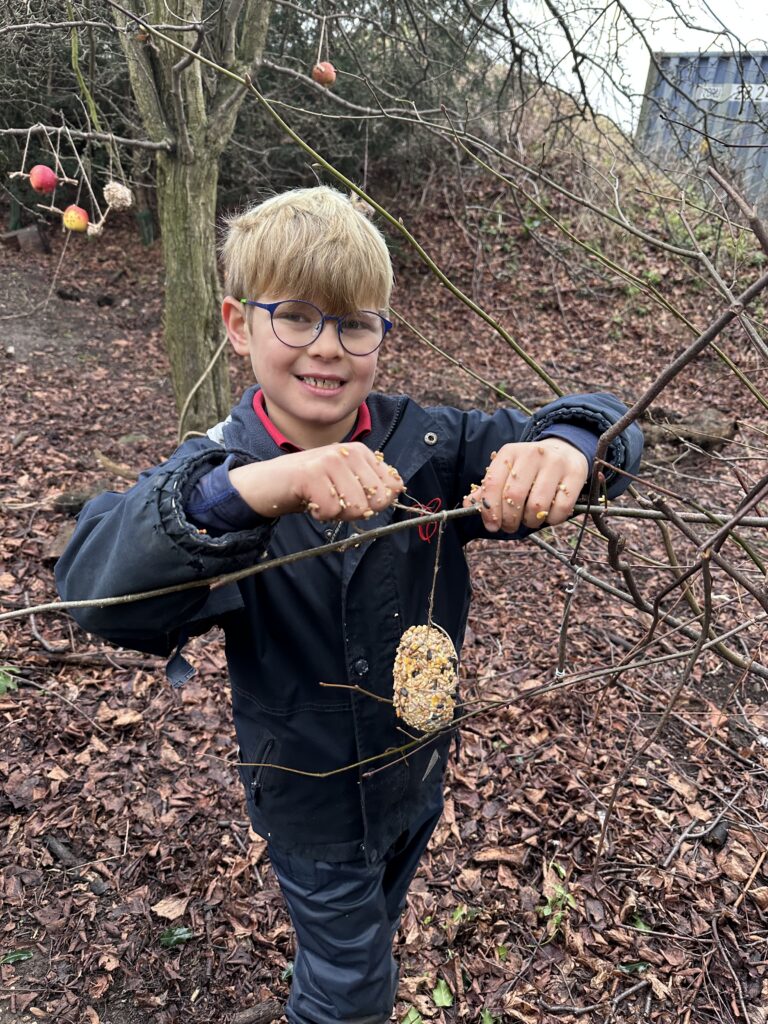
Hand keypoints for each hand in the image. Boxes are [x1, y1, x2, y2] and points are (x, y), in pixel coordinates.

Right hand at [229, 442, 403, 521]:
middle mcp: (349, 451)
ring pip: (357, 507)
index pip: (393, 487)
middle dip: (357, 511)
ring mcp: (330, 460)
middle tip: (333, 500)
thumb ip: (371, 486)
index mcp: (361, 452)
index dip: (375, 503)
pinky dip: (320, 514)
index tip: (352, 497)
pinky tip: (308, 500)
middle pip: (378, 500)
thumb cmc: (308, 487)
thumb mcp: (344, 482)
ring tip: (320, 499)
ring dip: (337, 513)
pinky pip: (332, 510)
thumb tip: (396, 493)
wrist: (266, 483)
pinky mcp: (311, 474)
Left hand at [463, 438, 588, 532]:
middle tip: (510, 526)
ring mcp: (555, 463)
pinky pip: (561, 509)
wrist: (565, 449)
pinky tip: (548, 516)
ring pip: (537, 506)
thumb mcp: (507, 471)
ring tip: (529, 520)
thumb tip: (468, 506)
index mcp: (510, 453)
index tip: (491, 526)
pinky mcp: (575, 474)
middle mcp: (532, 454)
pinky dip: (552, 520)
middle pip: (514, 497)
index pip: (493, 484)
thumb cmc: (529, 468)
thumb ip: (488, 489)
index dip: (490, 510)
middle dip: (509, 520)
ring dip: (530, 522)